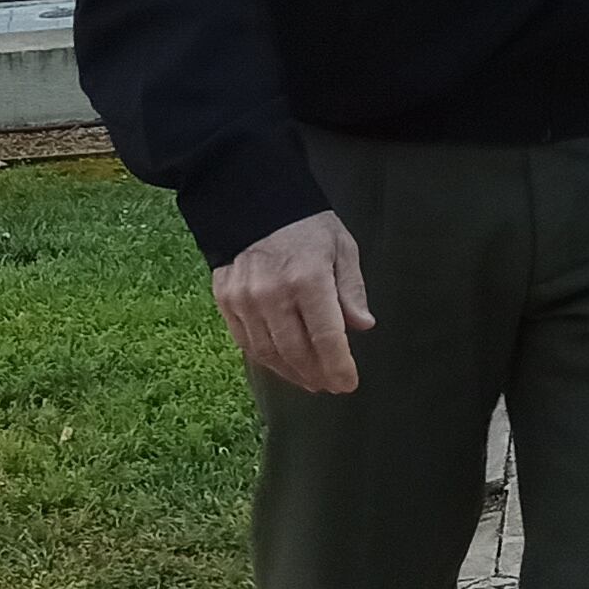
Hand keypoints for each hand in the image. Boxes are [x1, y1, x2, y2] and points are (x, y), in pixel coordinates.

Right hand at [213, 210, 372, 394]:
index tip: (349, 383)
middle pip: (296, 352)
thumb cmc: (307, 226)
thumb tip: (362, 326)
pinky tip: (283, 365)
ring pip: (269, 353)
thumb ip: (351, 289)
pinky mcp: (225, 301)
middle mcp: (273, 295)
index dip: (339, 366)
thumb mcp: (342, 248)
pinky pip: (246, 342)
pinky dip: (267, 359)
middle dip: (317, 375)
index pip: (326, 338)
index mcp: (308, 280)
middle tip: (331, 386)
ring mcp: (244, 300)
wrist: (253, 203)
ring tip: (310, 381)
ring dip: (292, 373)